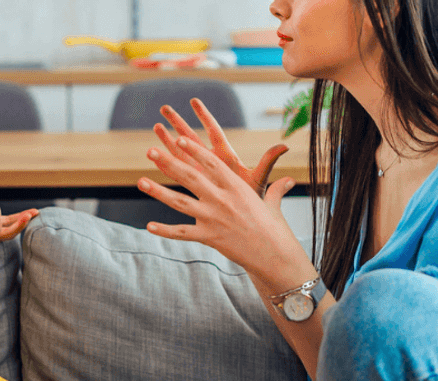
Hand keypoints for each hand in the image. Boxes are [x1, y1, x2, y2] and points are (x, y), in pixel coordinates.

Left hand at [138, 133, 308, 280]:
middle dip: (169, 162)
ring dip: (158, 191)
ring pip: (180, 202)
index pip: (210, 163)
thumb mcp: (272, 204)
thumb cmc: (274, 227)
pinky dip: (165, 231)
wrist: (274, 254)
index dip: (193, 149)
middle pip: (190, 177)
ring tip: (141, 181)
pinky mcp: (208, 237)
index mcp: (236, 186)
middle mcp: (222, 199)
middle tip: (150, 150)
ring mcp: (213, 218)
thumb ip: (275, 188)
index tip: (177, 138)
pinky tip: (149, 226)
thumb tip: (289, 180)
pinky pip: (182, 233)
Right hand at [156, 98, 290, 195]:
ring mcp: (200, 174)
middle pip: (192, 139)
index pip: (214, 133)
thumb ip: (268, 162)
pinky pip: (177, 174)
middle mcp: (211, 163)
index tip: (194, 101)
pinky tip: (153, 157)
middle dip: (178, 123)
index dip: (204, 117)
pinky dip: (165, 165)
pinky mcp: (194, 187)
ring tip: (155, 126)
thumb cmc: (253, 200)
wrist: (245, 221)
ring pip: (180, 154)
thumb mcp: (259, 180)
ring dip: (167, 141)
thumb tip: (284, 146)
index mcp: (226, 159)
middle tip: (164, 108)